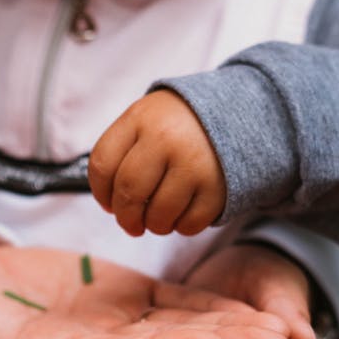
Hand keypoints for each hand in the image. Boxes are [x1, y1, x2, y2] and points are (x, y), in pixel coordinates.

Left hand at [88, 89, 226, 235]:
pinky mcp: (219, 187)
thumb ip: (122, 151)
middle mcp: (166, 138)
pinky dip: (182, 226)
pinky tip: (183, 212)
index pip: (102, 165)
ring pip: (158, 215)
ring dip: (154, 225)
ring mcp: (194, 163)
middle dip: (126, 217)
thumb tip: (110, 203)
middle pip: (128, 193)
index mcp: (140, 118)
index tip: (108, 203)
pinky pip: (189, 224)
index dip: (100, 193)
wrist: (238, 111)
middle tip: (131, 224)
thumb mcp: (147, 119)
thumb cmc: (178, 125)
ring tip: (159, 218)